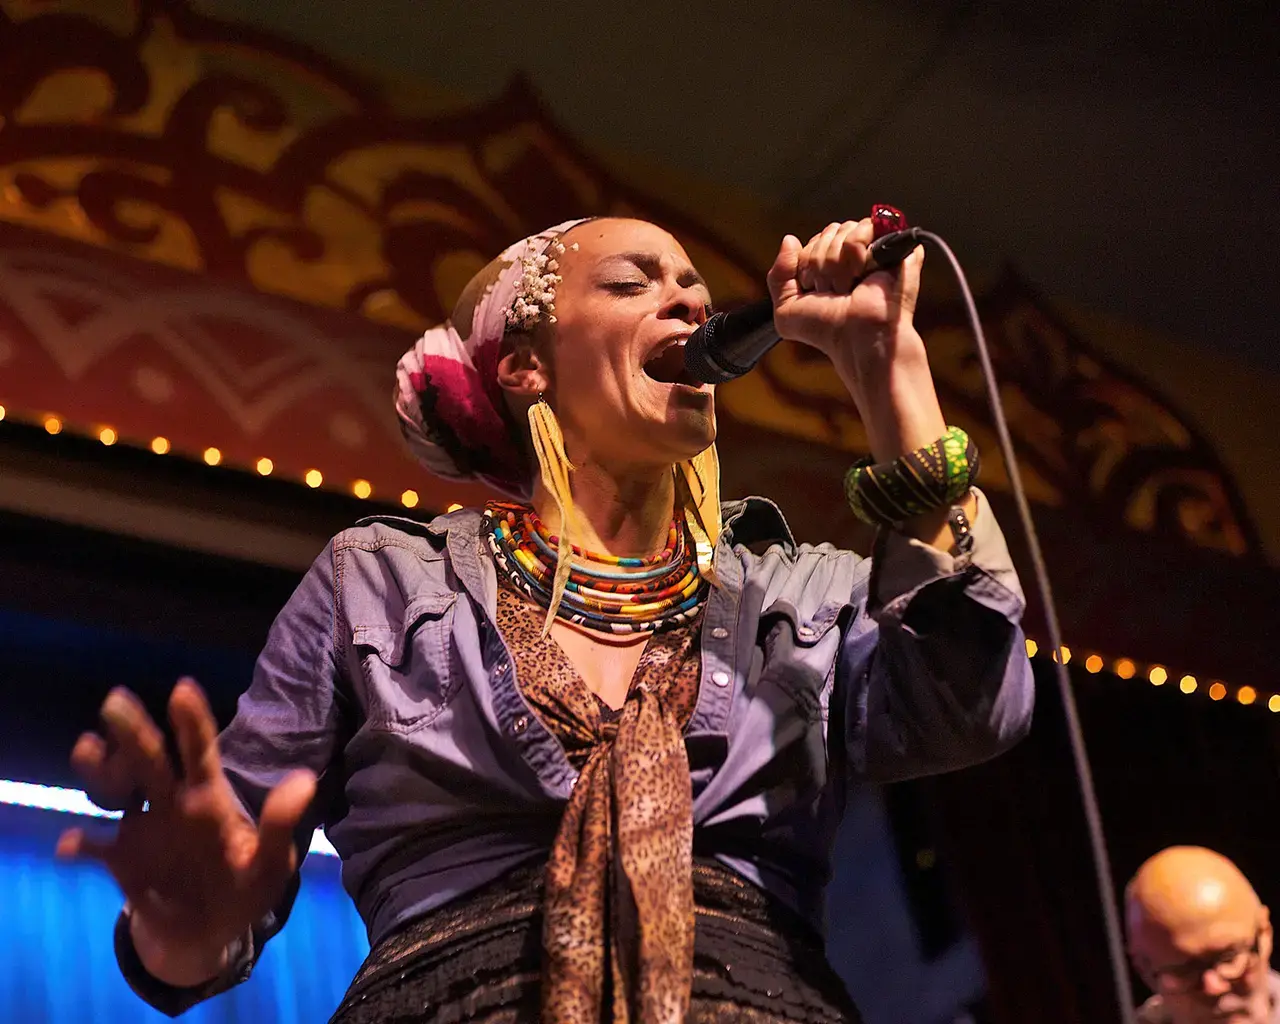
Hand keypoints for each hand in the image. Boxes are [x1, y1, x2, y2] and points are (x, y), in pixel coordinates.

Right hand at [57, 679, 314, 985]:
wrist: (207, 933)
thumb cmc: (244, 888)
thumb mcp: (270, 863)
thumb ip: (280, 824)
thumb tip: (304, 781)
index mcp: (208, 798)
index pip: (200, 752)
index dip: (192, 722)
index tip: (183, 688)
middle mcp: (171, 803)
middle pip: (150, 759)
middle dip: (134, 729)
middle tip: (117, 699)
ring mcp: (142, 828)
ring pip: (114, 789)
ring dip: (97, 771)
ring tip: (87, 749)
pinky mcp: (120, 860)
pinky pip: (95, 846)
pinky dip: (80, 844)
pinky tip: (71, 844)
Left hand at [766, 218, 924, 362]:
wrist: (857, 338)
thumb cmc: (826, 330)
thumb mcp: (786, 311)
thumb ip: (778, 276)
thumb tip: (790, 239)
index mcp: (830, 267)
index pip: (813, 242)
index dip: (808, 264)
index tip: (816, 290)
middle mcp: (852, 257)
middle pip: (828, 233)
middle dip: (822, 264)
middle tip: (834, 291)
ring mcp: (874, 250)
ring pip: (844, 229)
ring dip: (839, 263)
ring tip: (849, 286)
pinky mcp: (894, 245)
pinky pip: (866, 225)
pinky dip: (857, 250)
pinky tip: (862, 273)